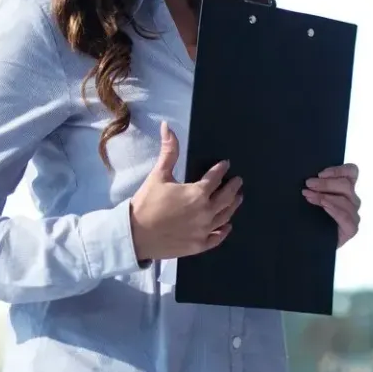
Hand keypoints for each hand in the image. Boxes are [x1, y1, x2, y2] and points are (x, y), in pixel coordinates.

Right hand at [128, 122, 242, 261]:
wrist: (134, 234)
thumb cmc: (146, 203)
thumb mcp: (158, 175)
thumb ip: (168, 152)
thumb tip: (167, 126)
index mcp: (198, 193)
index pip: (215, 178)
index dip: (221, 169)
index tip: (226, 164)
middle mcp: (206, 212)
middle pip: (226, 197)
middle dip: (233, 187)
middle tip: (238, 181)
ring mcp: (204, 230)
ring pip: (225, 216)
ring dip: (233, 206)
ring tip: (238, 199)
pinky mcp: (198, 245)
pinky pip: (217, 238)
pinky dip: (224, 231)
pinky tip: (227, 226)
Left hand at [304, 164, 360, 246]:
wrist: (305, 243)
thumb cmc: (308, 218)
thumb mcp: (311, 197)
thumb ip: (315, 186)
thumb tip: (310, 177)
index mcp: (345, 189)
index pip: (352, 172)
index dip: (339, 170)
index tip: (320, 174)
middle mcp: (352, 200)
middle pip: (347, 185)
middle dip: (326, 183)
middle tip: (309, 184)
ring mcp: (353, 215)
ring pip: (346, 200)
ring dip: (325, 196)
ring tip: (308, 196)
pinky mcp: (351, 229)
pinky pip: (346, 217)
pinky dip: (335, 210)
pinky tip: (324, 207)